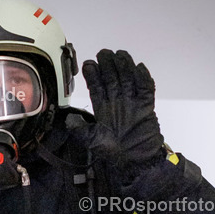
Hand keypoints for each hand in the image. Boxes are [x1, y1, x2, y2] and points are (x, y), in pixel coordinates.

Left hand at [66, 49, 164, 175]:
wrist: (136, 160)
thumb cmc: (114, 153)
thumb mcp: (92, 141)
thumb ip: (80, 129)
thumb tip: (68, 118)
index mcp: (103, 109)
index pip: (97, 88)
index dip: (92, 76)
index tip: (88, 64)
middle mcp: (117, 103)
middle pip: (113, 79)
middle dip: (108, 66)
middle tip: (103, 53)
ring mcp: (132, 103)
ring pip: (129, 79)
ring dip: (124, 67)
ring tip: (119, 55)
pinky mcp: (146, 106)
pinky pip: (146, 89)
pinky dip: (144, 78)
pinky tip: (139, 68)